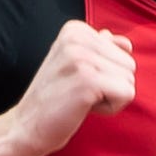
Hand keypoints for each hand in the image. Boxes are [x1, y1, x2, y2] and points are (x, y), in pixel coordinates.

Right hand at [13, 21, 134, 154]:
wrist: (26, 127)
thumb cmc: (54, 99)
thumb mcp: (76, 65)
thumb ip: (101, 50)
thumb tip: (125, 42)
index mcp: (74, 29)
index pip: (123, 50)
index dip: (106, 73)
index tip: (78, 81)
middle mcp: (77, 37)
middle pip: (130, 64)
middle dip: (111, 85)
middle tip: (79, 93)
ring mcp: (82, 58)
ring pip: (129, 80)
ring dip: (110, 97)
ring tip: (80, 99)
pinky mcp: (88, 80)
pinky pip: (127, 94)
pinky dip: (111, 108)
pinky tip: (84, 107)